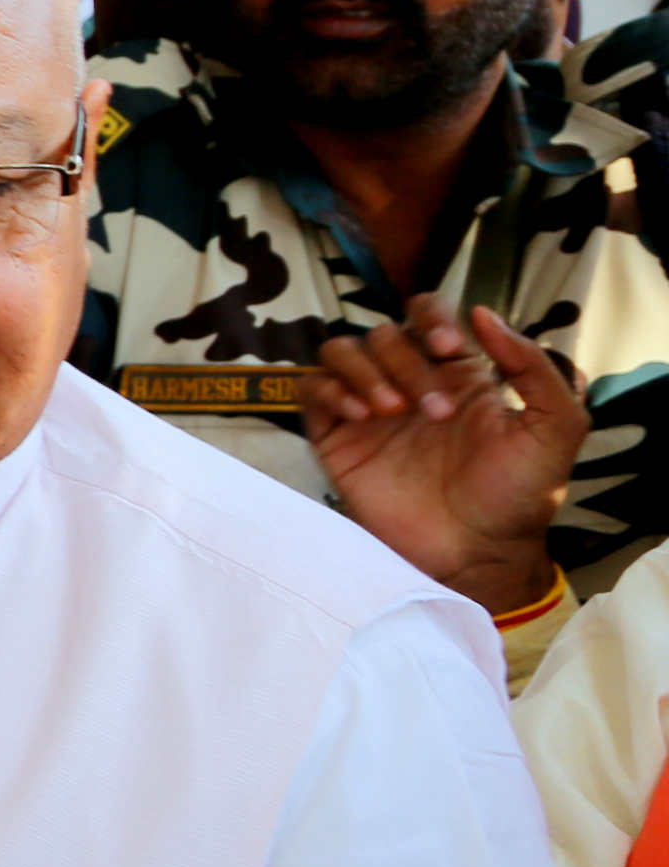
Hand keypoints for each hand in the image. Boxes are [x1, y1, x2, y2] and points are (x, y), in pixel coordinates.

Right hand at [303, 298, 583, 613]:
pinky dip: (331, 391)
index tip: (447, 346)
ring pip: (340, 350)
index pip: (426, 314)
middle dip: (405, 363)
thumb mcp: (555, 427)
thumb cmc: (519, 494)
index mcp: (456, 373)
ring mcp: (368, 410)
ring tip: (389, 412)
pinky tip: (361, 417)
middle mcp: (408, 383)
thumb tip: (482, 313)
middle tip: (434, 413)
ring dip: (364, 370)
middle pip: (384, 333)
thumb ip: (532, 366)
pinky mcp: (335, 439)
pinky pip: (311, 390)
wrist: (476, 553)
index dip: (430, 316)